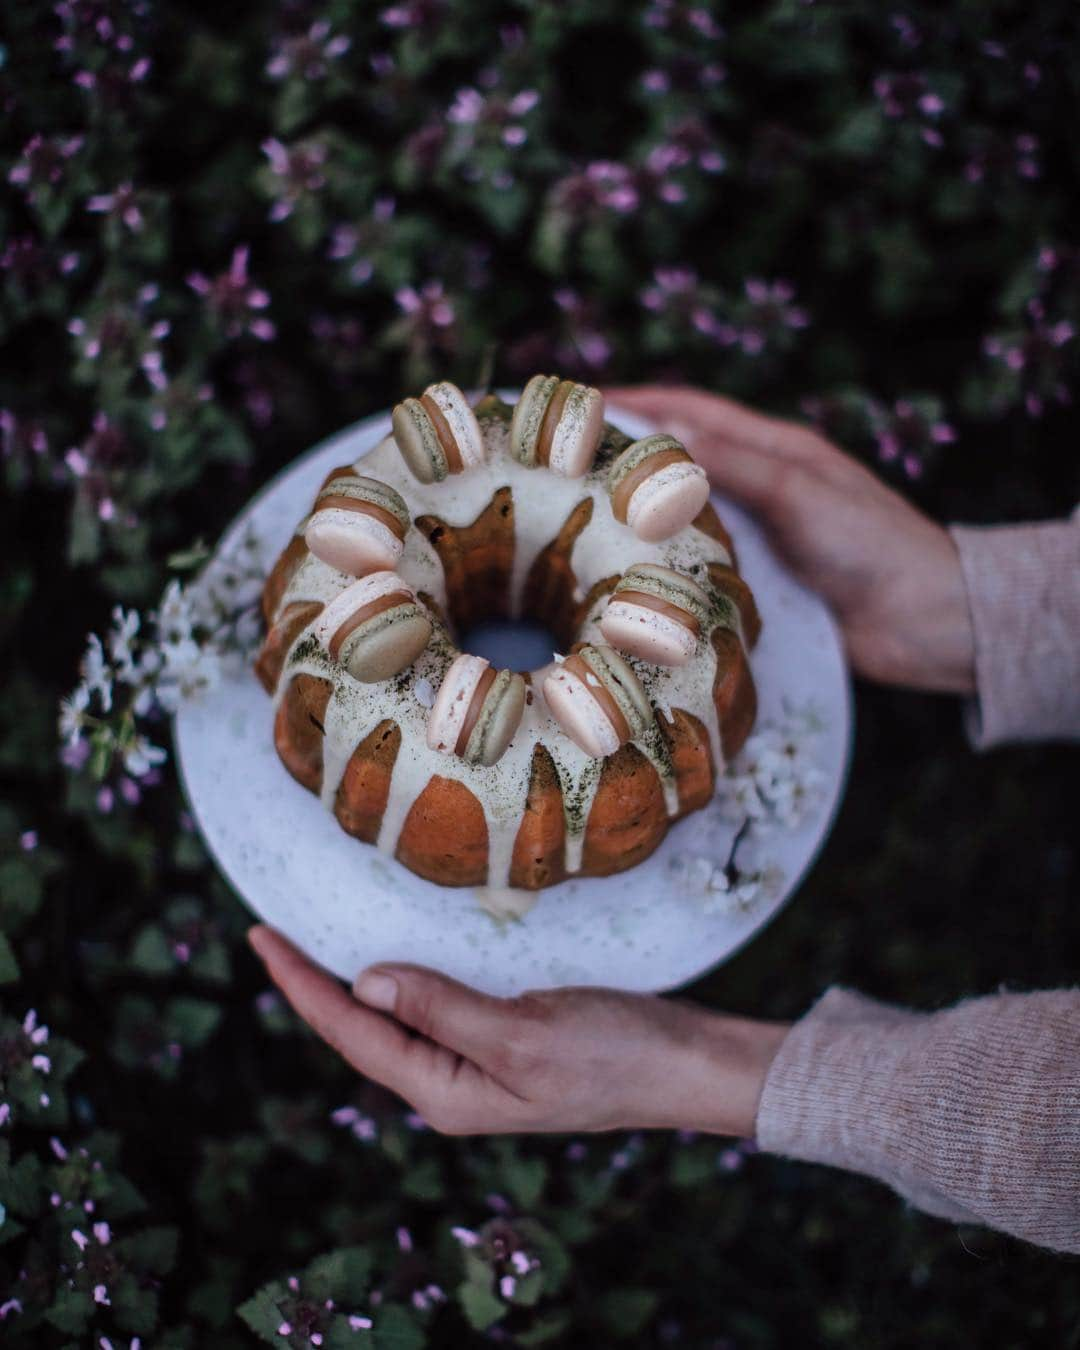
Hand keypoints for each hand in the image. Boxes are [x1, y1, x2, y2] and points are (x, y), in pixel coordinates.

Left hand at [248, 926, 788, 1136]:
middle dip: (315, 984)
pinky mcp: (501, 1041)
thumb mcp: (522, 1032)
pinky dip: (404, 977)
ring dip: (354, 981)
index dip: (302, 985)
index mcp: (446, 1091)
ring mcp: (476, 1066)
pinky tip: (394, 957)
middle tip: (272, 933)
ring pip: (395, 1019)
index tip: (261, 938)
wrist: (683, 1066)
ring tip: (312, 942)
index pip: (354, 1032)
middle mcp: (450, 1083)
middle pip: (363, 1030)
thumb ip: (442, 1008)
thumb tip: (366, 982)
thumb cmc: (613, 1052)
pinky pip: (432, 1008)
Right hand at [606, 385, 975, 693]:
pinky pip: (696, 569)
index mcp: (774, 449)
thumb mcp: (799, 492)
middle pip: (678, 464)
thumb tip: (663, 430)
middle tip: (558, 465)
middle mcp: (758, 488)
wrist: (924, 620)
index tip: (580, 402)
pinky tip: (621, 578)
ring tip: (571, 520)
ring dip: (633, 517)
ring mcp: (755, 538)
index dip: (636, 401)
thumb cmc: (871, 543)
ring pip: (680, 519)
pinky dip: (660, 568)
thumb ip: (733, 464)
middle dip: (622, 459)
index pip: (691, 411)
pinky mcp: (754, 586)